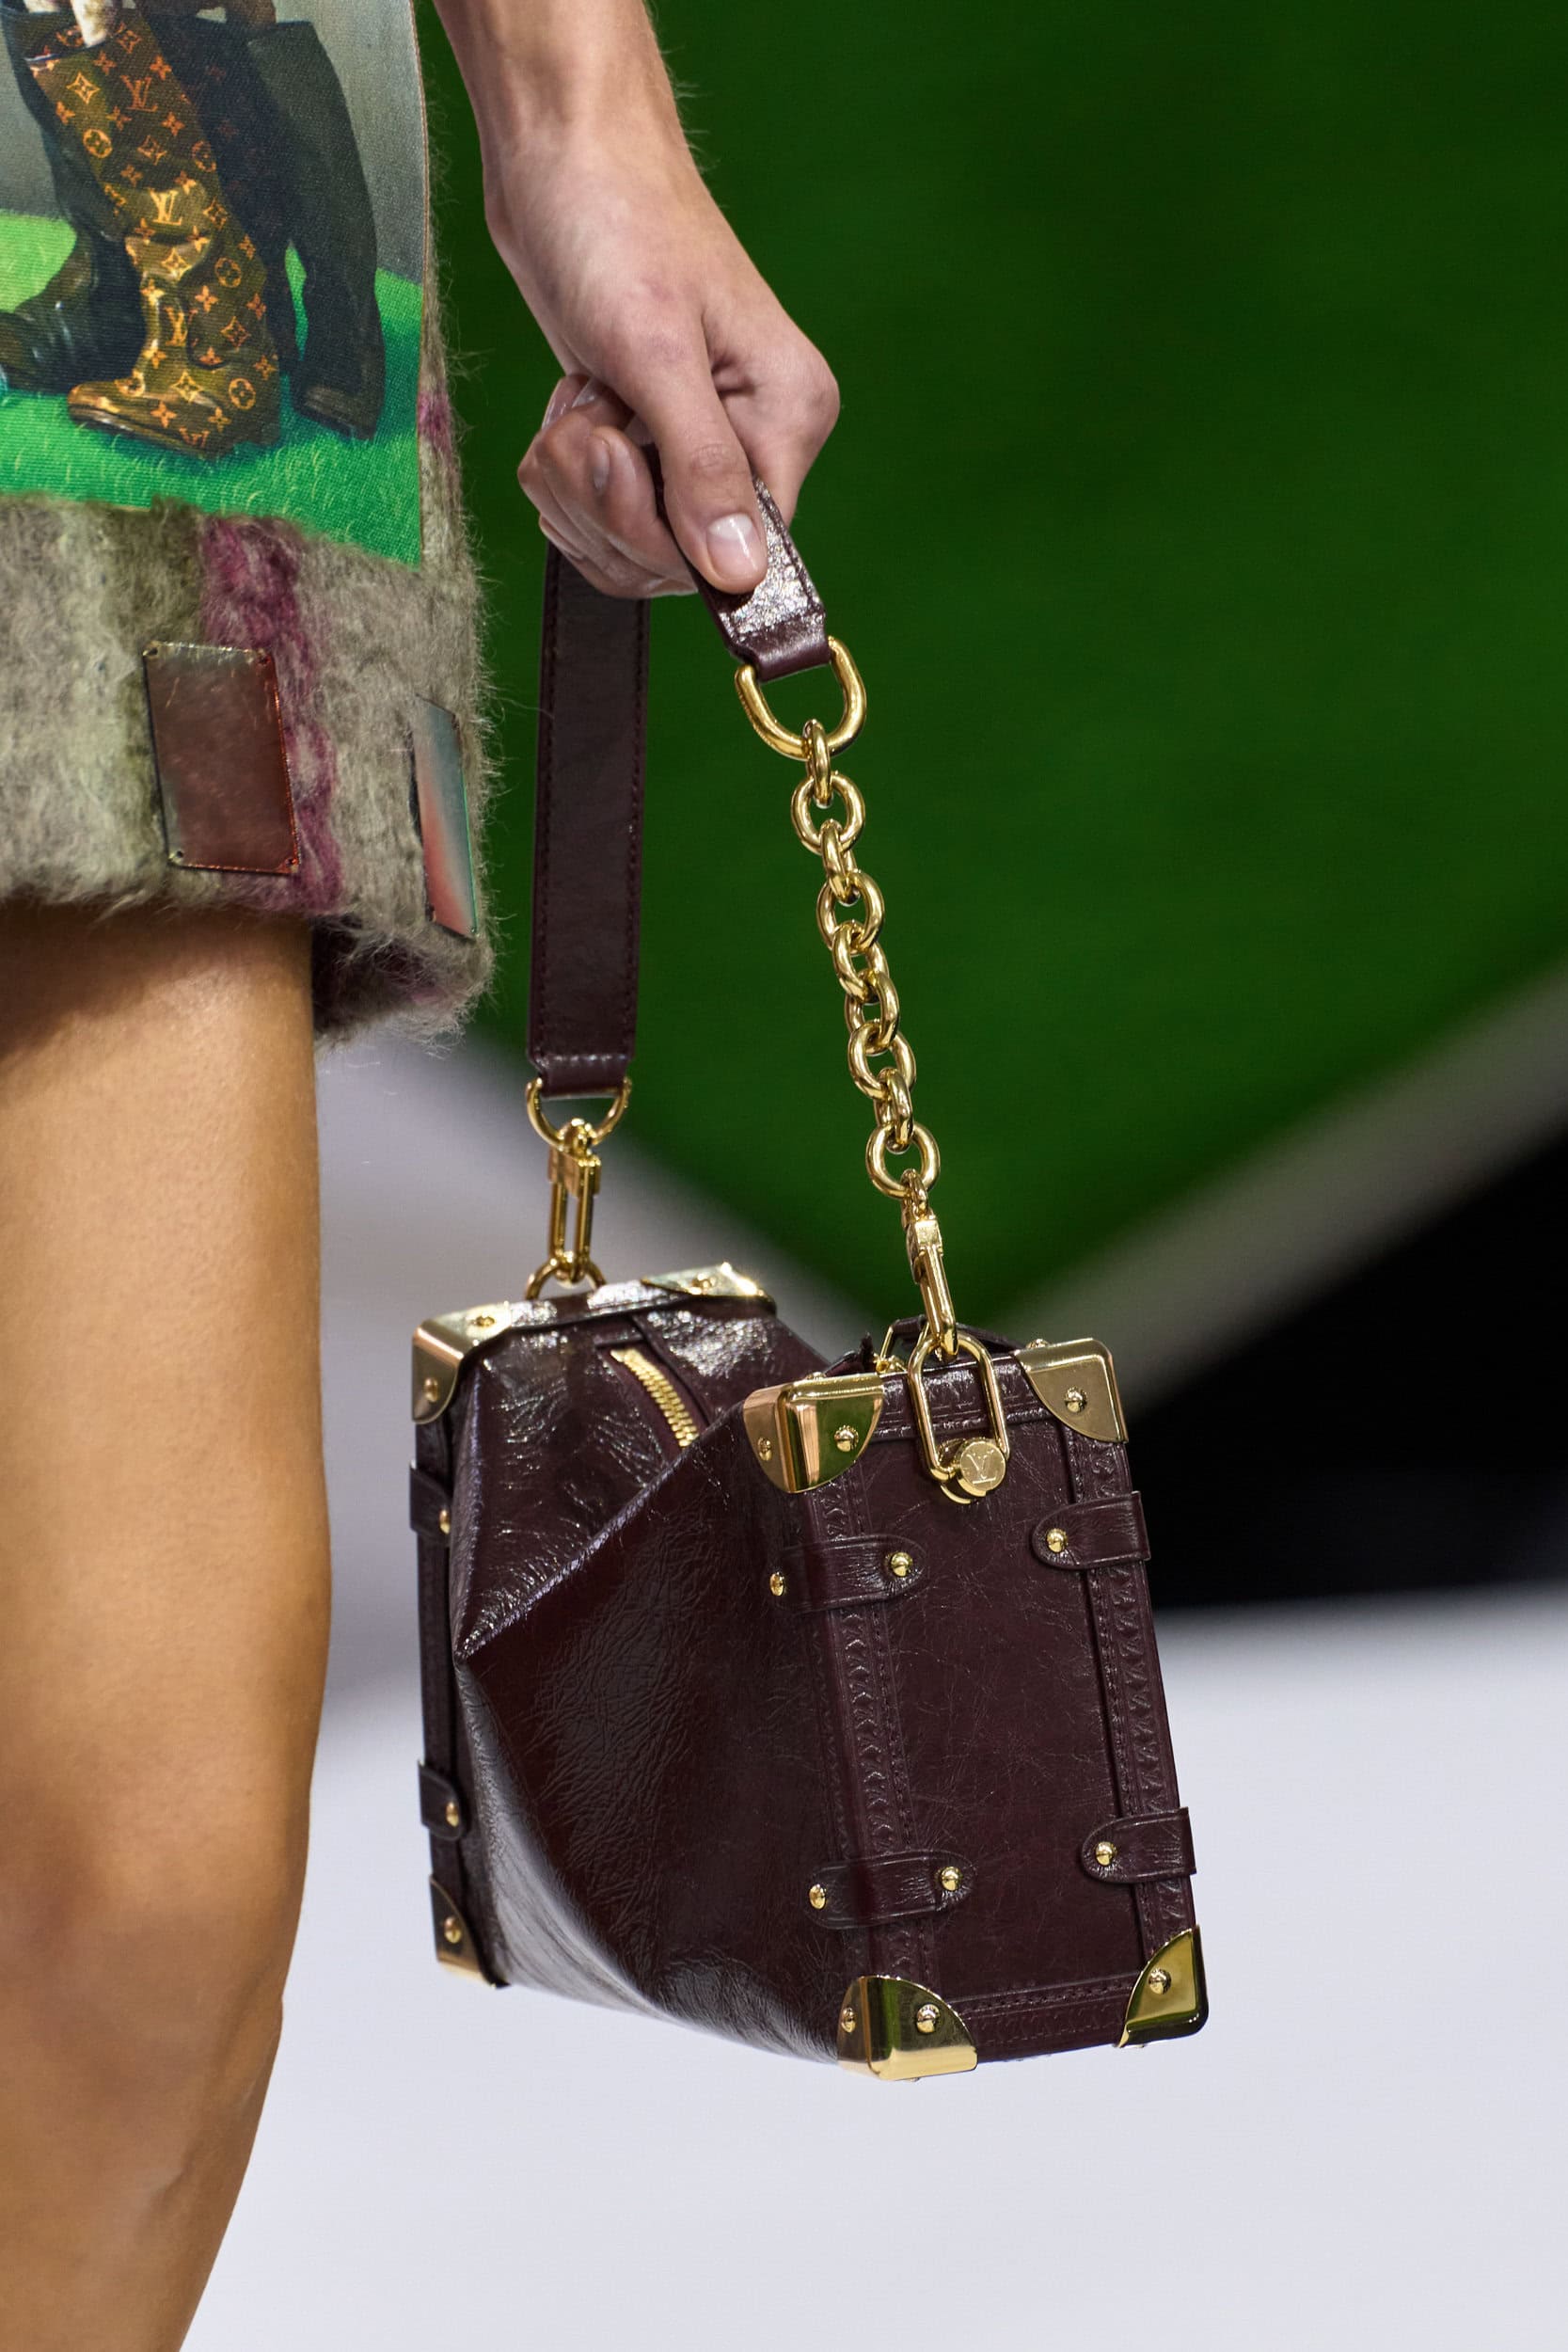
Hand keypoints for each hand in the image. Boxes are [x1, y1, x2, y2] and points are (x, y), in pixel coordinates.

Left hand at [467, 56, 837, 597]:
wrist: (561, 153)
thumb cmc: (616, 221)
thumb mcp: (656, 352)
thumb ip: (702, 470)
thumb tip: (742, 576)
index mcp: (787, 418)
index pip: (739, 553)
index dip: (662, 534)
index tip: (619, 454)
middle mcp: (753, 441)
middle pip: (674, 560)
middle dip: (604, 501)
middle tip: (589, 414)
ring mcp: (695, 446)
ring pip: (626, 543)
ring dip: (574, 485)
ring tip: (580, 397)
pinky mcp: (644, 443)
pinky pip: (598, 515)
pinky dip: (564, 473)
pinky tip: (572, 406)